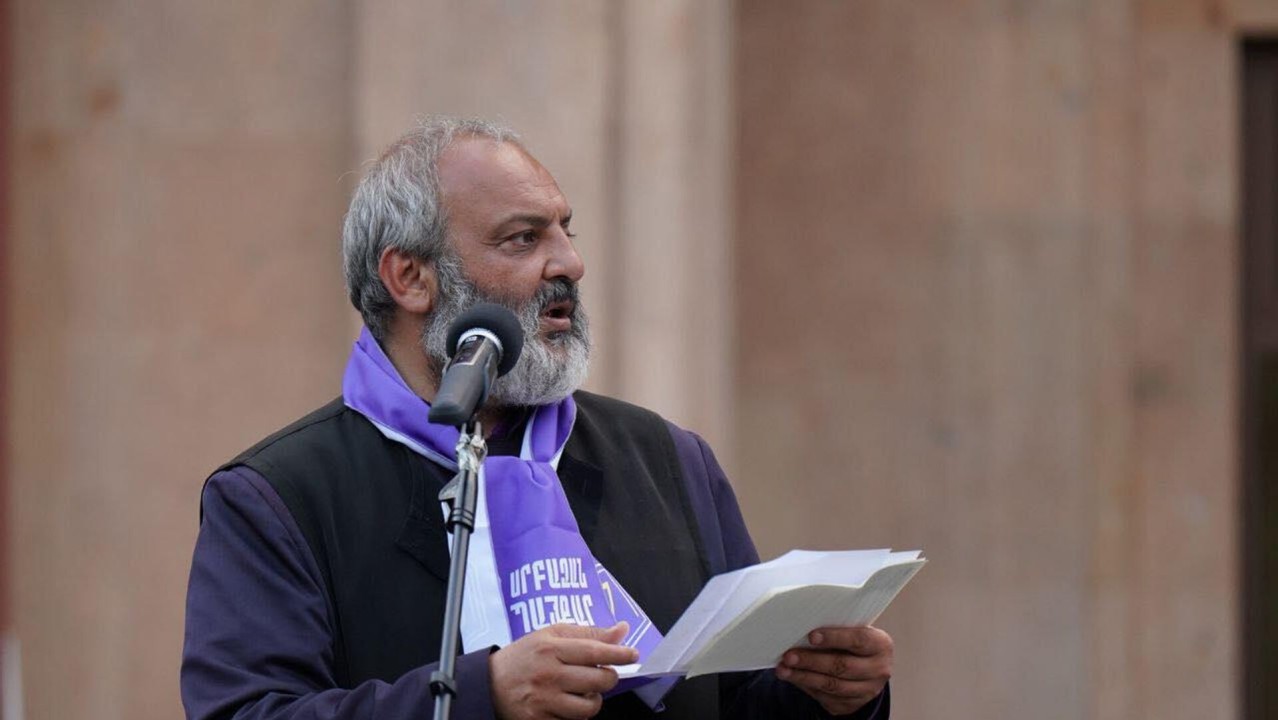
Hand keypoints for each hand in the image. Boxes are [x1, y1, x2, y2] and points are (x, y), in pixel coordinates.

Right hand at [489, 622, 638, 719]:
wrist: (488, 684)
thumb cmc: (523, 657)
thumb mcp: (550, 636)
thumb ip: (587, 633)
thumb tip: (621, 631)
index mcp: (550, 648)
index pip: (594, 651)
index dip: (618, 654)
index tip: (632, 655)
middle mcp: (548, 674)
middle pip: (597, 681)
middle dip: (609, 678)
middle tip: (604, 675)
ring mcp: (543, 701)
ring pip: (589, 707)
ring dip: (593, 700)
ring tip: (584, 692)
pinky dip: (576, 715)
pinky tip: (567, 704)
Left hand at [774, 626, 892, 715]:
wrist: (866, 666)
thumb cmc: (853, 641)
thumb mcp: (853, 630)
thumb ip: (836, 628)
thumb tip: (801, 625)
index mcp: (881, 645)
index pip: (858, 640)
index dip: (834, 638)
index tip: (811, 636)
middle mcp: (879, 670)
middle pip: (842, 666)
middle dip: (812, 661)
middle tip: (788, 655)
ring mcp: (867, 691)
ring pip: (832, 685)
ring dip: (804, 677)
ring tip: (783, 669)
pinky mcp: (852, 705)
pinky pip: (826, 697)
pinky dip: (806, 687)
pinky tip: (792, 678)